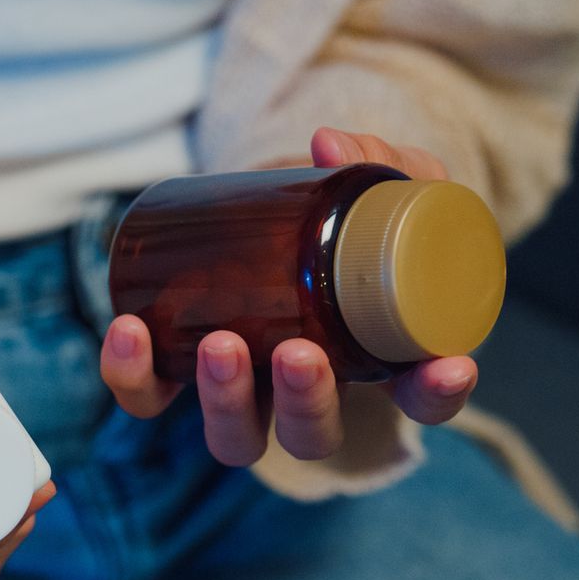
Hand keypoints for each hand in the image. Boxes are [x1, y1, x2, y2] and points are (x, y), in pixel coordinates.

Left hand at [99, 127, 478, 463]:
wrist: (266, 214)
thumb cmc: (341, 214)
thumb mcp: (379, 185)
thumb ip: (380, 161)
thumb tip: (328, 144)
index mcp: (372, 360)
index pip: (420, 398)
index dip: (437, 392)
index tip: (449, 366)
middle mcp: (307, 392)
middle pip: (312, 433)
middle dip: (306, 403)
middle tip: (298, 355)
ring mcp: (242, 391)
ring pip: (235, 435)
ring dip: (225, 401)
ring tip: (221, 345)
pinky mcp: (176, 374)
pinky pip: (150, 396)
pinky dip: (134, 376)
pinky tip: (129, 332)